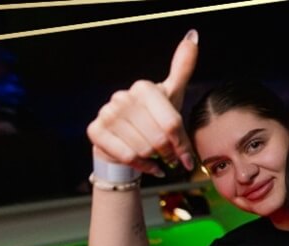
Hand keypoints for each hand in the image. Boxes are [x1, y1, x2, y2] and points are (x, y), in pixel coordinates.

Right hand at [86, 30, 198, 175]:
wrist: (126, 143)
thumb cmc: (153, 119)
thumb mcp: (171, 96)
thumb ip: (182, 69)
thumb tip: (193, 36)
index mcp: (143, 88)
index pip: (172, 124)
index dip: (181, 144)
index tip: (185, 155)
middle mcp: (122, 97)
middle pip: (159, 138)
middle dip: (168, 153)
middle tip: (169, 157)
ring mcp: (106, 113)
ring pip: (143, 148)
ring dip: (154, 159)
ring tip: (155, 157)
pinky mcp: (95, 131)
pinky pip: (127, 155)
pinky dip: (141, 165)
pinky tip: (146, 164)